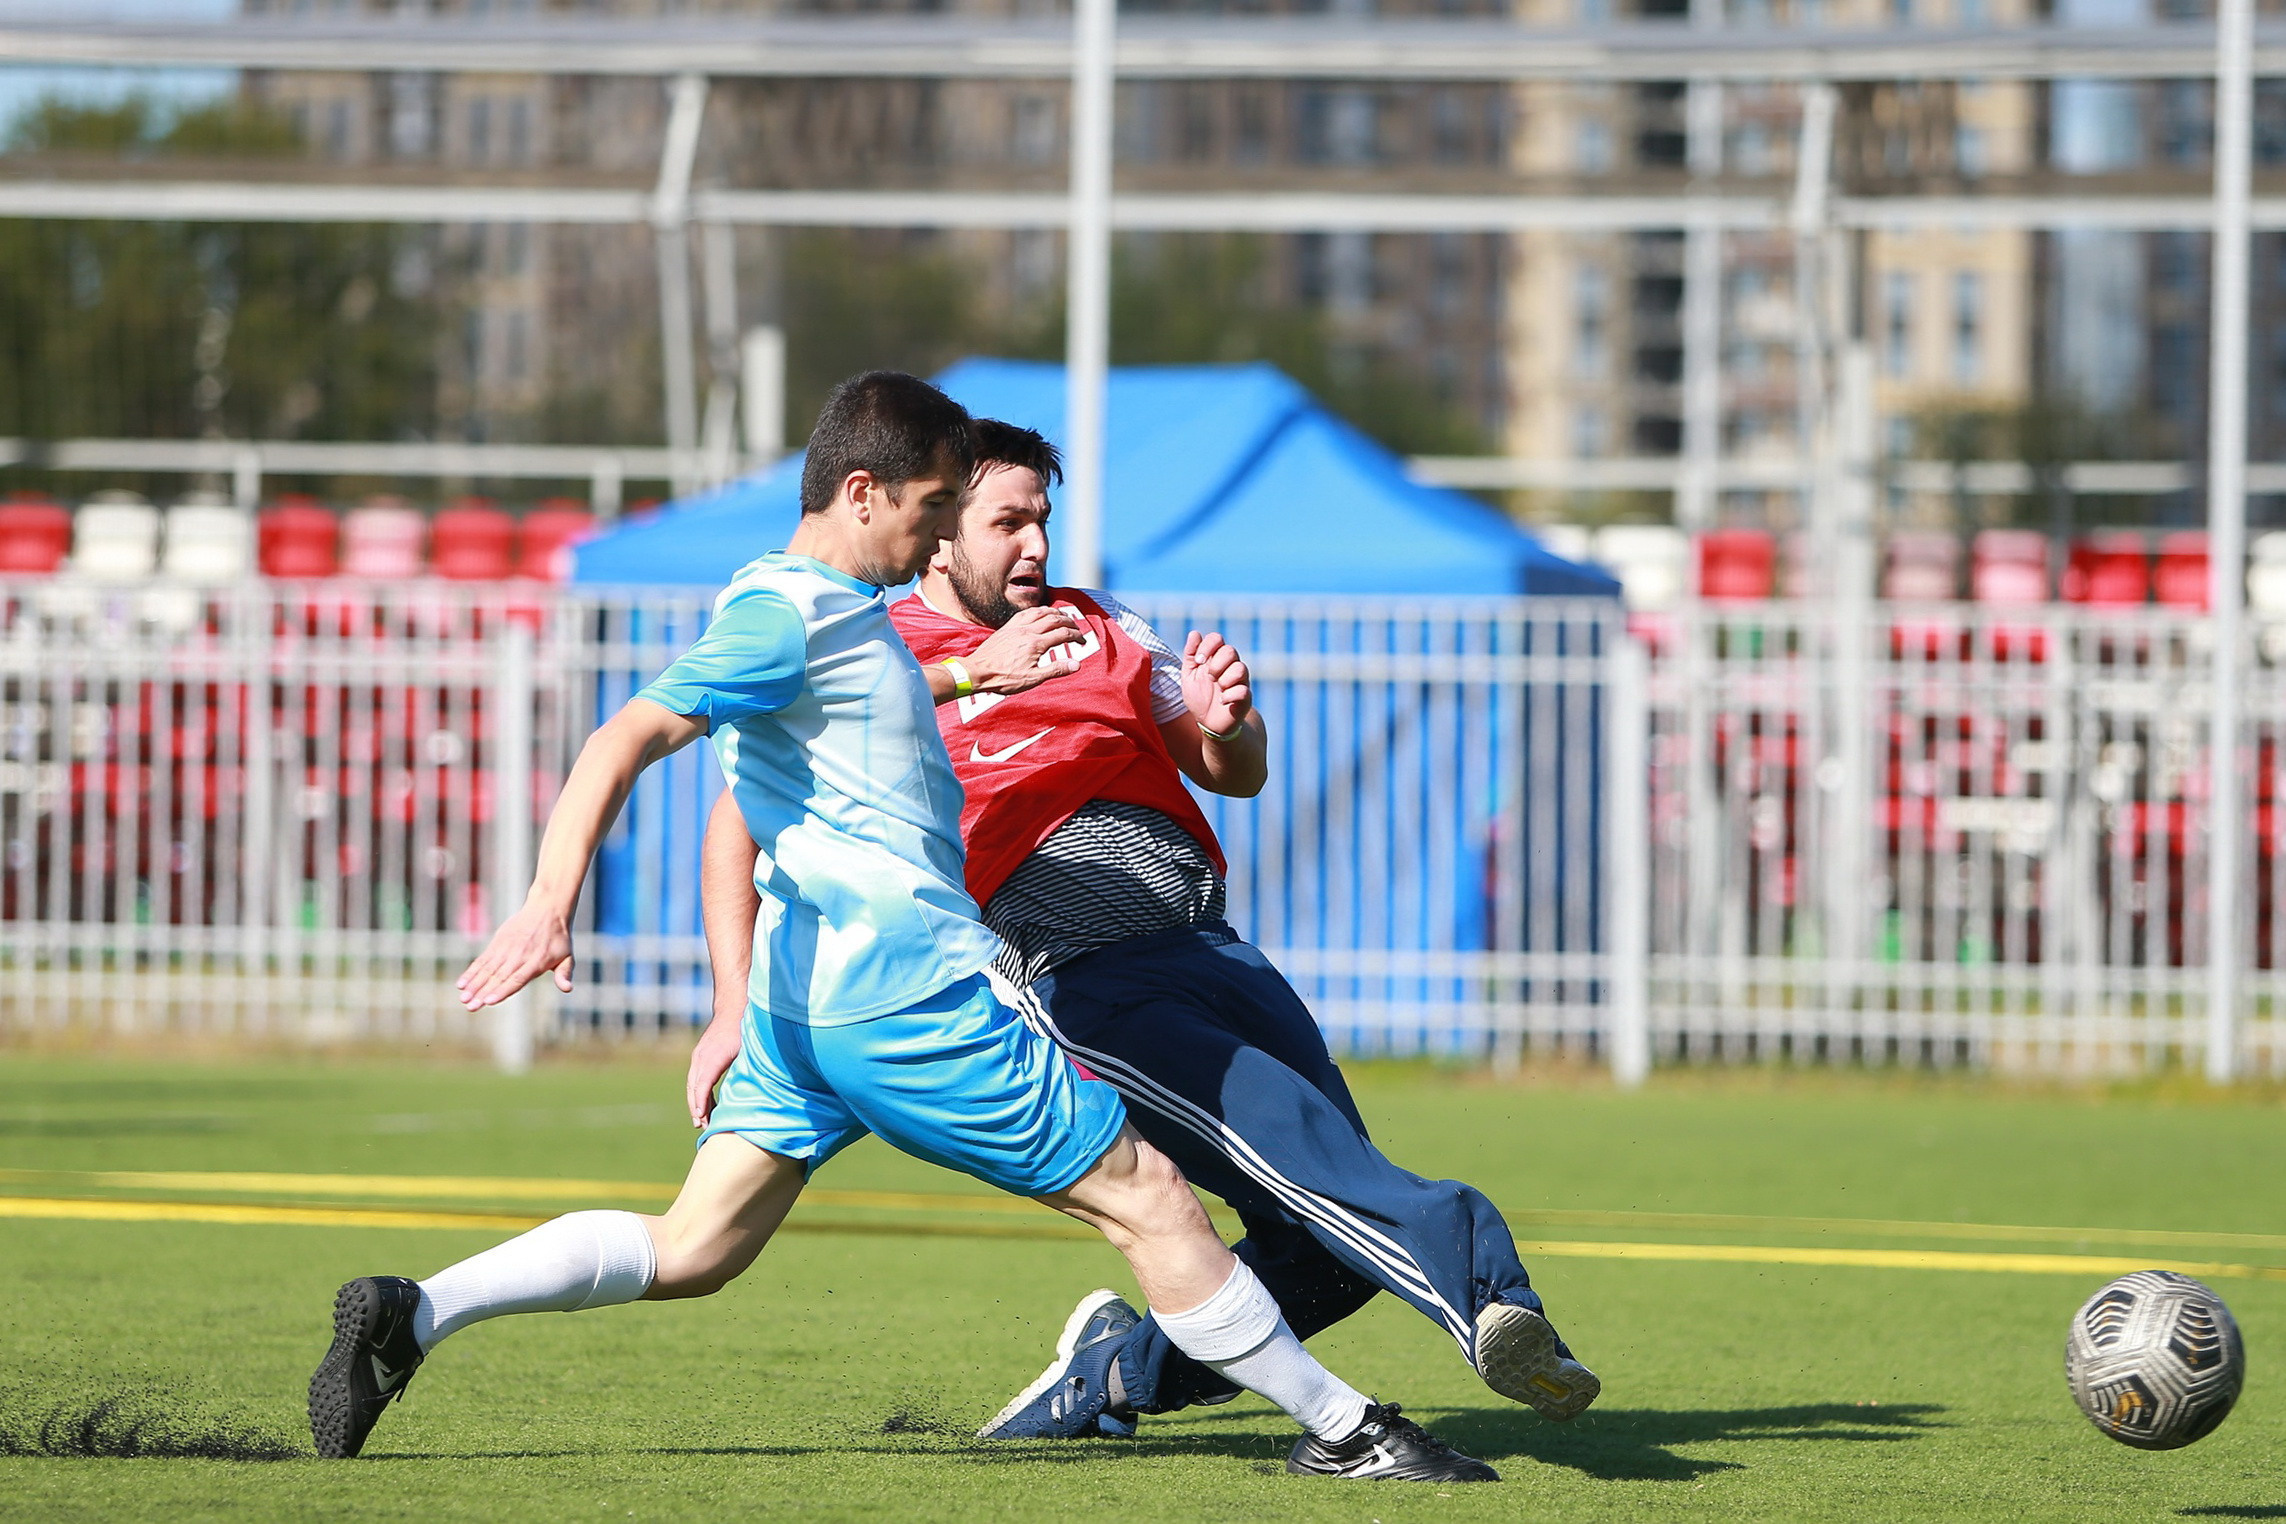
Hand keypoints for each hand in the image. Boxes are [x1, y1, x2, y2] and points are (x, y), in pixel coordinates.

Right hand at [456, 900, 574, 1008]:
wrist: (547, 909)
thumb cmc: (559, 938)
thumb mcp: (567, 956)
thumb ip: (564, 973)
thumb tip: (568, 989)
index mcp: (537, 961)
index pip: (517, 979)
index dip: (502, 991)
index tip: (489, 1001)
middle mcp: (519, 956)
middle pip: (498, 977)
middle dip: (482, 992)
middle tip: (469, 1006)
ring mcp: (507, 948)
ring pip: (488, 969)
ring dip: (474, 984)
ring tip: (463, 998)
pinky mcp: (498, 943)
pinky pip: (483, 959)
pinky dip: (472, 971)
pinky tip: (462, 983)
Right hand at [686, 1010, 741, 1126]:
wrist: (733, 1008)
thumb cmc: (744, 1029)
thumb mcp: (748, 1049)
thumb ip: (748, 1068)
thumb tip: (756, 1090)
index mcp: (714, 1056)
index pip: (702, 1083)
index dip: (701, 1102)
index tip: (700, 1117)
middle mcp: (702, 1057)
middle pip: (694, 1087)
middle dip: (696, 1108)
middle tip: (701, 1126)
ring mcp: (699, 1056)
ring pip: (692, 1084)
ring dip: (695, 1103)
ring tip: (701, 1121)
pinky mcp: (700, 1056)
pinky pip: (696, 1078)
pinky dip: (698, 1093)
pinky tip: (705, 1106)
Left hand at [963, 606, 1085, 695]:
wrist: (977, 672)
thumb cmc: (1003, 679)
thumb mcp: (1032, 679)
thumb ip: (1055, 670)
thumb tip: (1076, 665)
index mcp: (1036, 644)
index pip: (1063, 634)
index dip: (1076, 636)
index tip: (1082, 642)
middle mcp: (1027, 631)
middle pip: (1055, 619)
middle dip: (1069, 622)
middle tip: (1077, 628)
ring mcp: (1016, 627)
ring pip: (1040, 612)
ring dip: (1055, 612)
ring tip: (1063, 617)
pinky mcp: (1007, 627)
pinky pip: (1026, 613)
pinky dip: (1038, 610)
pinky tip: (1040, 614)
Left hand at [1181, 630, 1252, 735]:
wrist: (1209, 723)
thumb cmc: (1200, 697)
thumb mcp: (1189, 676)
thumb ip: (1190, 655)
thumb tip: (1194, 633)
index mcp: (1216, 659)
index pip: (1217, 639)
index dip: (1208, 646)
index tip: (1199, 661)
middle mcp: (1230, 667)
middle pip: (1231, 651)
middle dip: (1216, 663)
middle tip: (1209, 677)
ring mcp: (1240, 682)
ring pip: (1240, 669)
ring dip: (1225, 679)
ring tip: (1218, 689)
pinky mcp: (1245, 698)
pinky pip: (1243, 691)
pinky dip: (1230, 695)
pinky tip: (1222, 701)